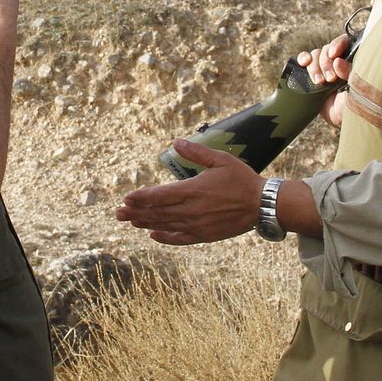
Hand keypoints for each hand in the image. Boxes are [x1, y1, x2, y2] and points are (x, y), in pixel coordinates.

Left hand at [115, 139, 261, 244]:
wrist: (263, 205)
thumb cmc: (242, 179)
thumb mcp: (220, 160)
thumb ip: (196, 152)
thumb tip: (175, 141)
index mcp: (193, 190)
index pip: (159, 195)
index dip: (141, 197)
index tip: (126, 198)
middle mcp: (191, 210)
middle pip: (157, 212)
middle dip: (136, 212)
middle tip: (118, 213)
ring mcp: (197, 225)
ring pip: (165, 225)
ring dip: (146, 223)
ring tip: (130, 222)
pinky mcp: (205, 235)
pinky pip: (180, 239)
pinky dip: (165, 238)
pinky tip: (154, 235)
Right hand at [297, 32, 352, 127]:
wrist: (344, 123)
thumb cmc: (358, 107)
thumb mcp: (358, 89)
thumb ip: (350, 72)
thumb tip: (337, 61)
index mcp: (352, 61)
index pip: (344, 42)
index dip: (337, 44)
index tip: (334, 55)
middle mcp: (337, 62)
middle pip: (326, 50)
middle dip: (326, 63)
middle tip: (331, 79)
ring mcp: (323, 68)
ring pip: (315, 55)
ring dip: (315, 67)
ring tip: (320, 83)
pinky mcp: (311, 75)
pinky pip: (304, 60)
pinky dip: (302, 59)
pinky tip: (303, 64)